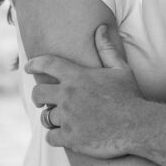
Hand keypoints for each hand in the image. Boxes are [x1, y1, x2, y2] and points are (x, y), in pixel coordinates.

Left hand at [25, 25, 142, 157]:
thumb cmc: (130, 96)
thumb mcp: (121, 69)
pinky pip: (51, 137)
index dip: (35, 63)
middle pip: (38, 93)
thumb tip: (99, 28)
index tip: (27, 66)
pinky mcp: (70, 137)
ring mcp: (68, 118)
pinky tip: (67, 135)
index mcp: (78, 77)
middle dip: (39, 96)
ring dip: (54, 118)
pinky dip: (58, 137)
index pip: (48, 64)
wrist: (138, 126)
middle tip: (44, 100)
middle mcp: (68, 96)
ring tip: (65, 119)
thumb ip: (107, 49)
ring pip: (46, 117)